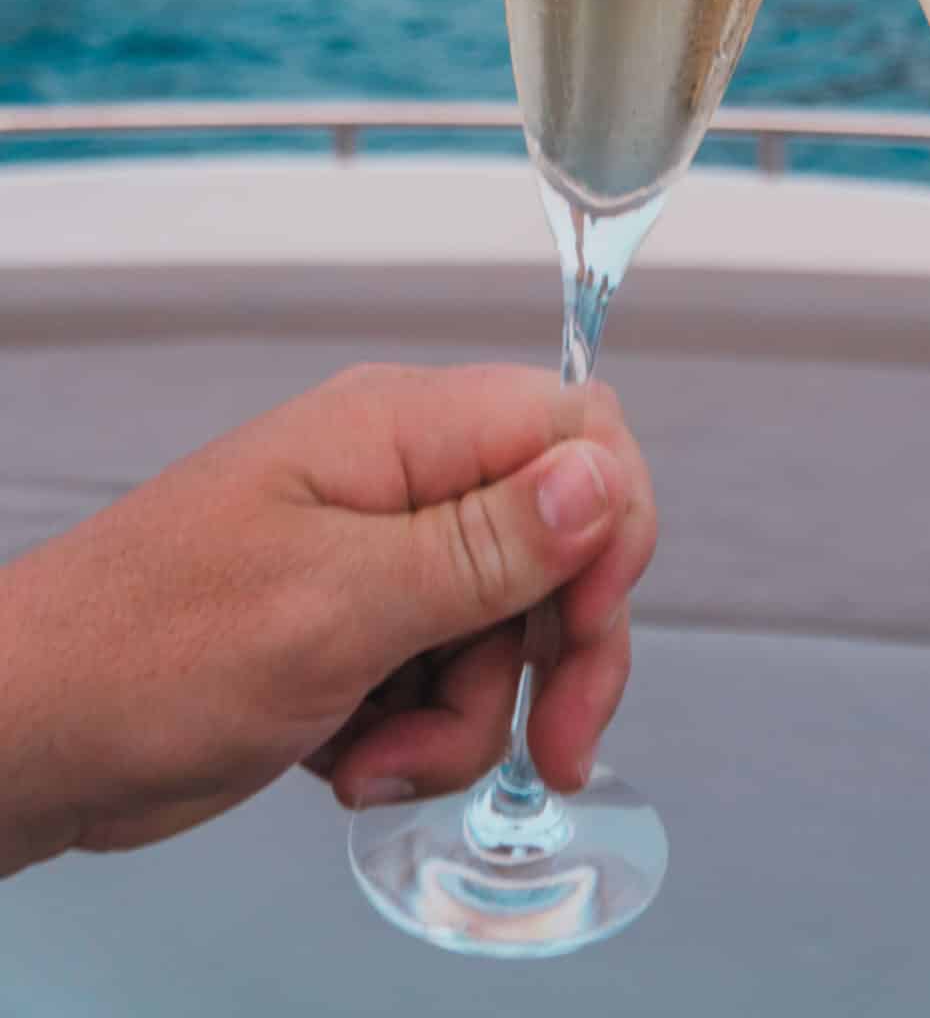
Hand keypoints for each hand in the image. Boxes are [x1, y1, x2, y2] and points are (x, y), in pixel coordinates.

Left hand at [0, 364, 655, 874]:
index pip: (576, 430)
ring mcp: (380, 556)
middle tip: (552, 749)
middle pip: (560, 542)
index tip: (586, 627)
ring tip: (377, 761)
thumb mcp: (338, 605)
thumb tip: (602, 479)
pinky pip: (447, 680)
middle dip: (558, 655)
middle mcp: (403, 479)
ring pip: (506, 631)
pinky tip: (350, 762)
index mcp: (401, 431)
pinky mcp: (358, 629)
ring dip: (467, 718)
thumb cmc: (147, 652)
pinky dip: (417, 737)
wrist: (31, 736)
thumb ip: (484, 544)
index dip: (608, 526)